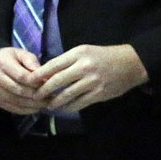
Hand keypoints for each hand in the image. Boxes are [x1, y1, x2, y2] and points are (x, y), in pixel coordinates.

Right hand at [0, 46, 46, 114]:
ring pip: (17, 101)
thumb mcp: (21, 53)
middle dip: (38, 94)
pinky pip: (12, 108)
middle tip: (52, 96)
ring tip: (48, 103)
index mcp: (2, 63)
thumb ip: (31, 61)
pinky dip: (27, 110)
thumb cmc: (11, 59)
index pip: (22, 76)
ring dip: (34, 104)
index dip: (37, 82)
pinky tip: (38, 108)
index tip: (50, 84)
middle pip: (20, 90)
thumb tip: (42, 73)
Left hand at [29, 44, 149, 112]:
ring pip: (66, 95)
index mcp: (79, 54)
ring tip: (48, 105)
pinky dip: (68, 107)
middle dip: (42, 91)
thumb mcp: (85, 51)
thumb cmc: (105, 56)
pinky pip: (79, 103)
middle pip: (56, 82)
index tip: (28, 82)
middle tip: (35, 96)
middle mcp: (84, 67)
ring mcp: (92, 82)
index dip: (38, 75)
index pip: (52, 65)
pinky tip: (63, 108)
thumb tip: (47, 74)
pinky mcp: (99, 93)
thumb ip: (68, 61)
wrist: (132, 64)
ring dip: (54, 102)